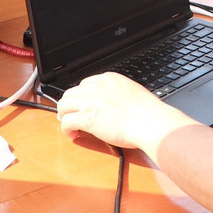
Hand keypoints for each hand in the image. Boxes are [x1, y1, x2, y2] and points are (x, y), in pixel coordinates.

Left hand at [57, 72, 196, 153]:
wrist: (149, 121)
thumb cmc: (147, 111)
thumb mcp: (131, 91)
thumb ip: (117, 93)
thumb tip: (112, 103)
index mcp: (108, 79)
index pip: (84, 84)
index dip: (81, 97)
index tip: (82, 105)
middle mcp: (96, 87)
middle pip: (70, 93)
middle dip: (68, 105)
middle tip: (69, 115)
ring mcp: (90, 102)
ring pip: (63, 105)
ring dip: (64, 116)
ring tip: (69, 124)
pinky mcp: (86, 118)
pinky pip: (66, 122)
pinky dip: (66, 129)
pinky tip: (72, 134)